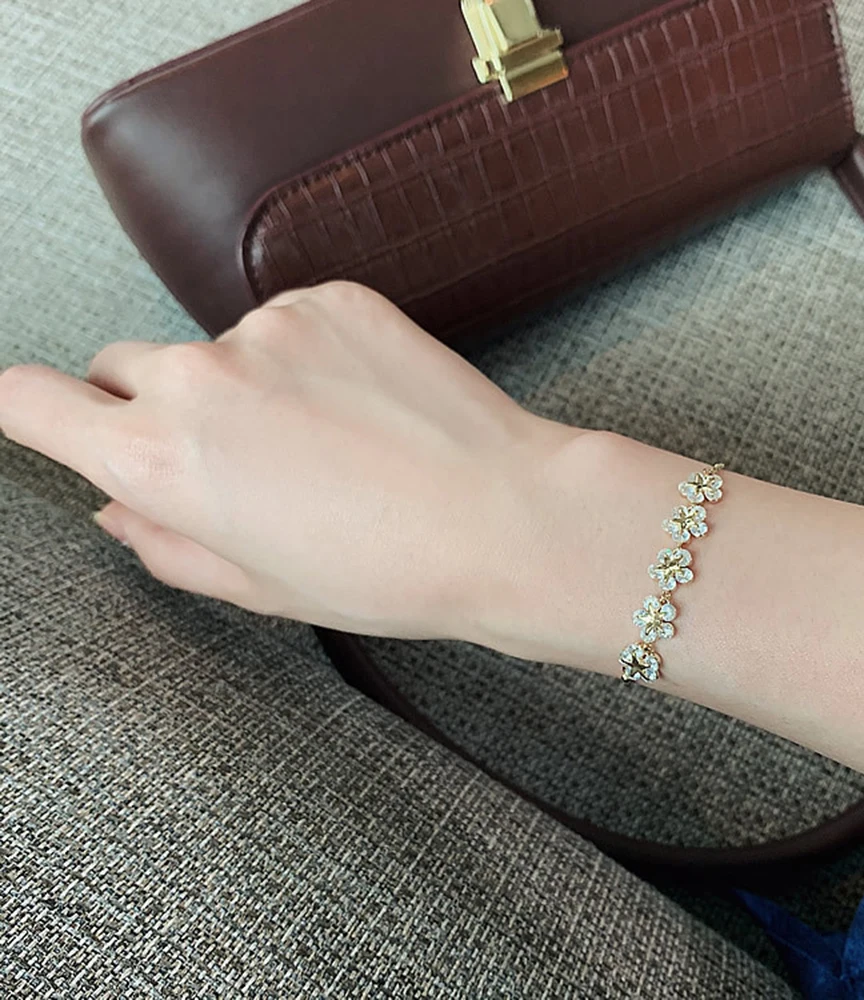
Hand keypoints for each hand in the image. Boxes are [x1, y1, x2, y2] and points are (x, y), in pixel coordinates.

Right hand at [0, 281, 581, 639]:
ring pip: (214, 348)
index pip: (29, 401)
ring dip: (242, 384)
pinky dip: (306, 356)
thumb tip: (115, 502)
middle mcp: (196, 380)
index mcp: (159, 462)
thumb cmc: (384, 572)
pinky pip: (287, 323)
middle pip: (118, 367)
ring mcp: (265, 328)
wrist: (503, 517)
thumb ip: (163, 542)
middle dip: (147, 406)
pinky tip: (363, 405)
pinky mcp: (330, 298)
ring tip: (324, 439)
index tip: (49, 417)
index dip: (30, 410)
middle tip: (226, 455)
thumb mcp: (256, 587)